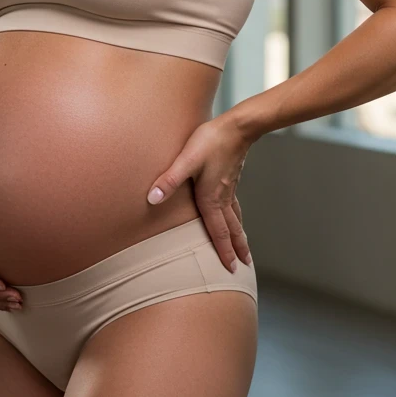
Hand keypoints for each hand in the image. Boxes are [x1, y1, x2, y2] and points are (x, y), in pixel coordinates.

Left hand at [146, 115, 252, 272]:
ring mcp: (229, 188)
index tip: (230, 269)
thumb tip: (151, 199)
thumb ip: (169, 180)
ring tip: (244, 247)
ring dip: (239, 235)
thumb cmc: (211, 141)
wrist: (237, 127)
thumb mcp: (186, 160)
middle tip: (244, 266)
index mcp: (212, 198)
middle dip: (237, 249)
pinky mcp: (231, 178)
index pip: (219, 231)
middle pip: (232, 229)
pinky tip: (235, 214)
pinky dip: (238, 217)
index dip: (223, 251)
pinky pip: (236, 205)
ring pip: (236, 218)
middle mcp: (223, 197)